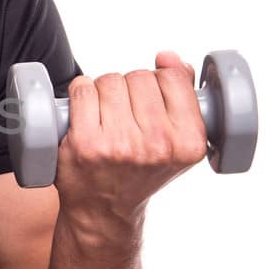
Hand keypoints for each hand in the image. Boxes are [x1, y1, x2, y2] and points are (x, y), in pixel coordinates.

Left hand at [55, 50, 208, 229]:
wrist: (104, 210)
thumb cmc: (139, 170)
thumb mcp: (176, 140)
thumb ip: (183, 94)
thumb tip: (169, 58)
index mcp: (188, 142)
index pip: (171, 77)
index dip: (158, 81)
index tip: (151, 100)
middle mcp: (157, 145)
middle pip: (139, 77)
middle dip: (130, 87)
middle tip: (125, 114)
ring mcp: (119, 145)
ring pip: (110, 80)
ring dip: (104, 89)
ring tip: (106, 115)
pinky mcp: (85, 144)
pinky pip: (82, 90)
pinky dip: (80, 91)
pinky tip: (84, 110)